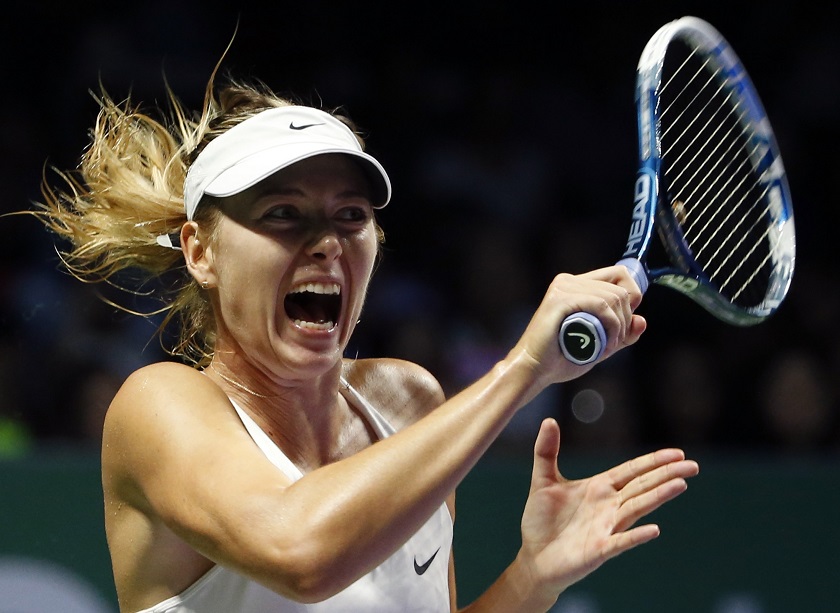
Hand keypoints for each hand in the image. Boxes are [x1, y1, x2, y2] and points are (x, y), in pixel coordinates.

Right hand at [512, 266, 646, 386]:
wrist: (534, 370)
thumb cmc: (561, 359)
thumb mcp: (600, 345)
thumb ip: (620, 333)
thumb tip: (642, 321)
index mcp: (576, 285)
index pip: (618, 274)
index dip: (632, 296)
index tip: (625, 323)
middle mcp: (569, 281)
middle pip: (620, 288)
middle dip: (626, 319)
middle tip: (615, 343)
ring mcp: (563, 288)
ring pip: (613, 297)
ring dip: (619, 326)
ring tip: (608, 347)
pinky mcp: (560, 299)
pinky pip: (601, 305)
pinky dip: (611, 325)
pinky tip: (606, 343)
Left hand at [516, 418, 698, 602]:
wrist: (534, 557)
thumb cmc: (541, 520)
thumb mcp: (542, 480)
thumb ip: (546, 451)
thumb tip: (549, 420)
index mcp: (600, 488)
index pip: (632, 471)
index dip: (653, 462)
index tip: (677, 454)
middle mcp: (609, 506)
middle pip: (642, 486)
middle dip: (666, 475)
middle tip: (693, 465)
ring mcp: (606, 528)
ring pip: (637, 509)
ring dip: (658, 497)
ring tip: (680, 485)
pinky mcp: (599, 550)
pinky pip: (621, 542)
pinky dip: (636, 536)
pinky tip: (654, 530)